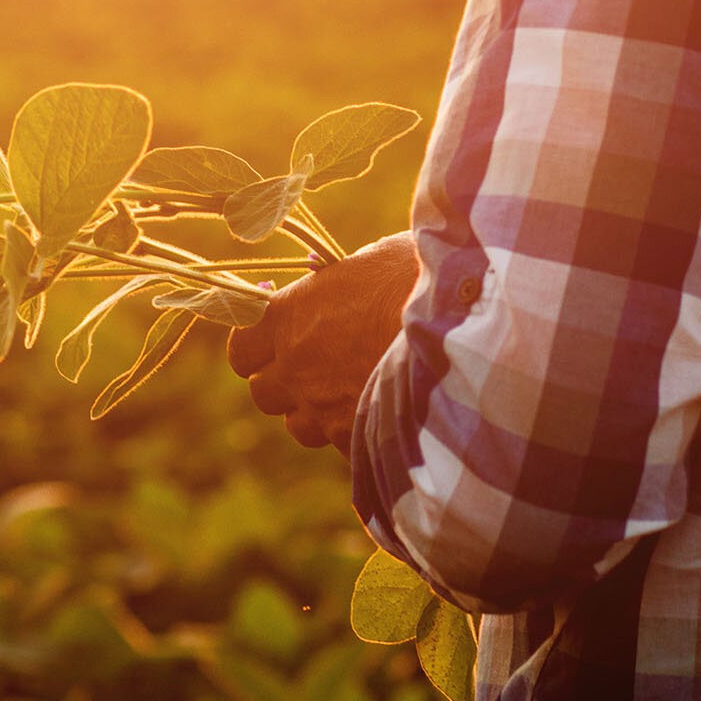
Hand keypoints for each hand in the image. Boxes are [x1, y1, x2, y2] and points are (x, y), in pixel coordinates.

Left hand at [227, 231, 419, 456]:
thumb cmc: (417, 274)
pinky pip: (340, 440)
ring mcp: (324, 406)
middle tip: (312, 358)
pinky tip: (378, 402)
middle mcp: (296, 366)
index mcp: (289, 317)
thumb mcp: (369, 260)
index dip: (254, 343)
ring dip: (313, 408)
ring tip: (347, 384)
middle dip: (282, 378)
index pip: (240, 347)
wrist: (461, 321)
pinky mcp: (358, 433)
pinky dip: (352, 427)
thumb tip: (330, 281)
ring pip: (298, 423)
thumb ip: (336, 281)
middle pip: (262, 391)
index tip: (275, 331)